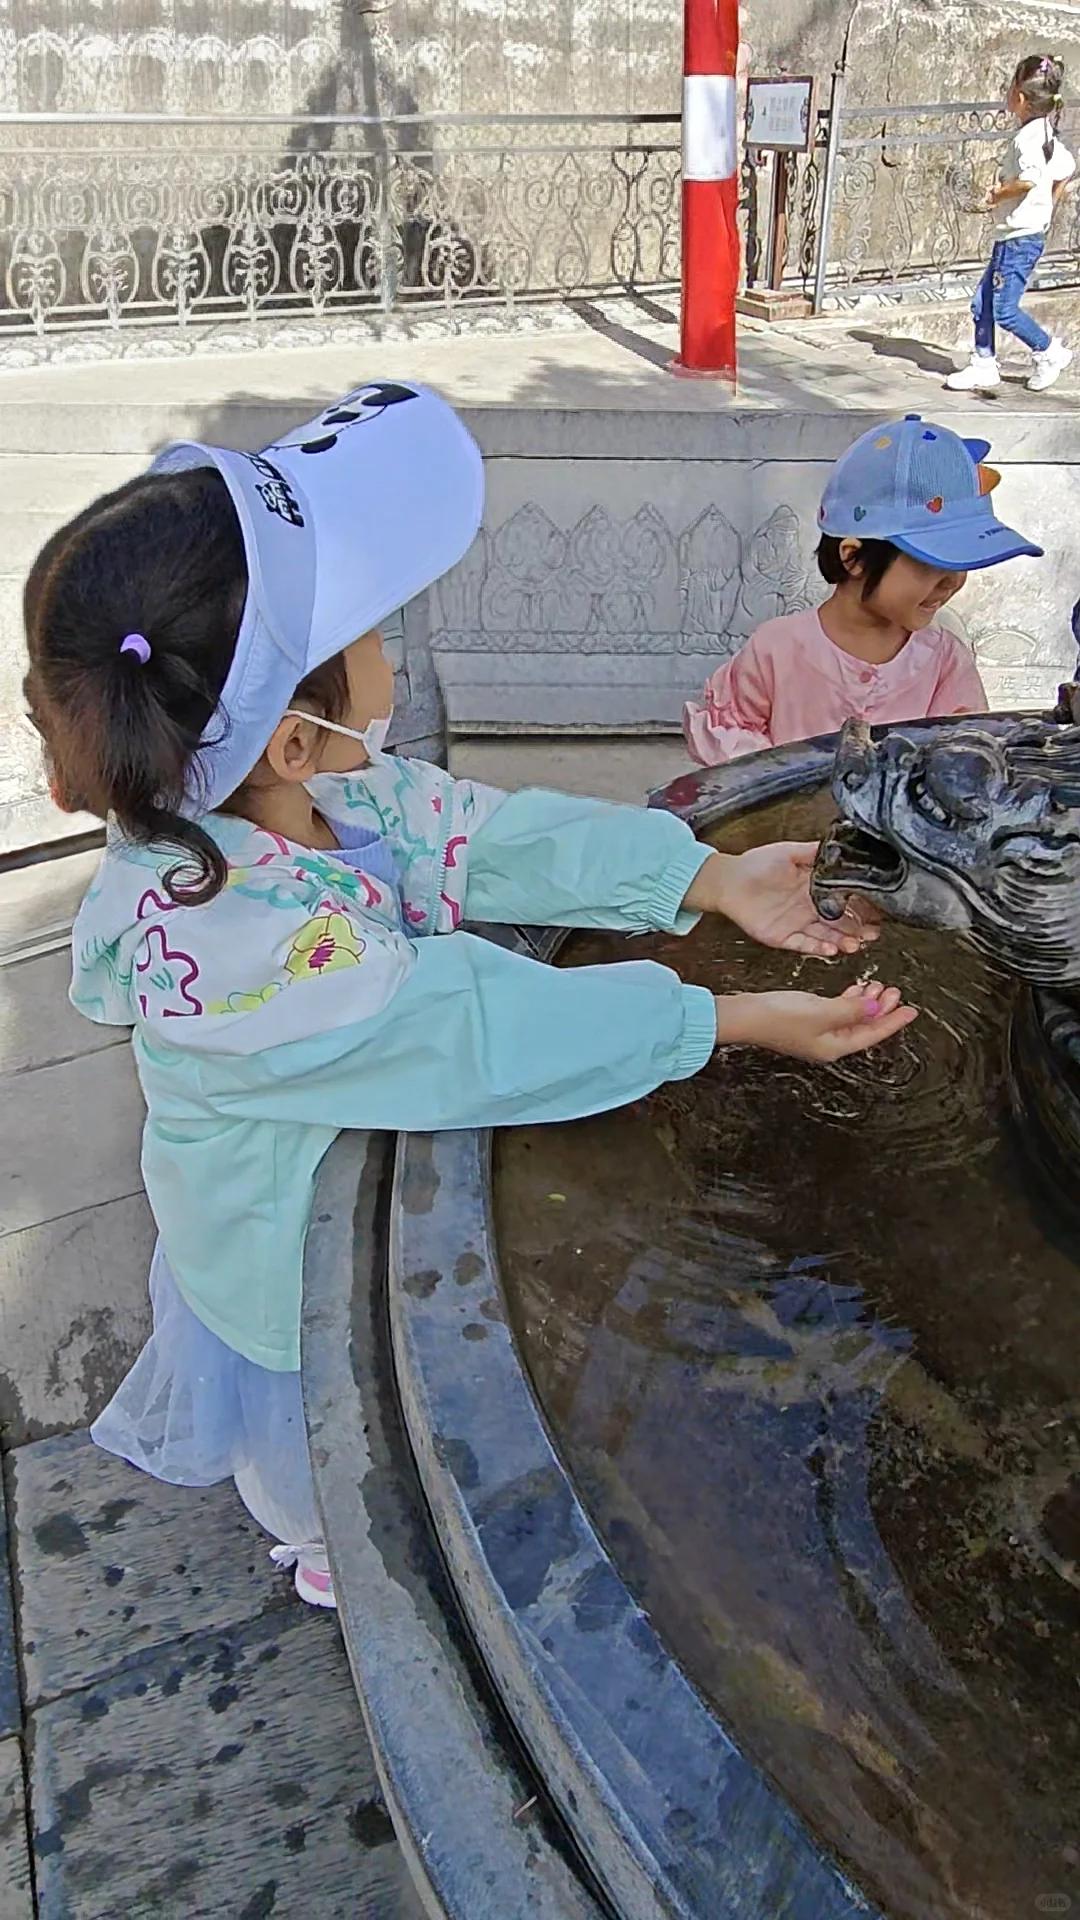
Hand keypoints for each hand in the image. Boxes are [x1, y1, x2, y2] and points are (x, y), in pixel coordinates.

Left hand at [685, 844, 879, 956]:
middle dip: (858, 929)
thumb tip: (838, 846)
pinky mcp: (783, 937)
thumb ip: (813, 852)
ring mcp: (797, 924)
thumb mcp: (788, 852)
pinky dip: (817, 949)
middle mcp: (810, 908)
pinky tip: (831, 949)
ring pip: (826, 937)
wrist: (729, 881)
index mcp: (815, 889)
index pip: (844, 900)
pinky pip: (804, 946)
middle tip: (873, 933)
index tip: (877, 910)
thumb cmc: (756, 864)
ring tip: (855, 944)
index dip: (860, 907)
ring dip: (842, 942)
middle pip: (840, 923)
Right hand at [715, 980, 916, 1061]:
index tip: (911, 1011)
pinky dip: (849, 1001)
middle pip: (864, 1027)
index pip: (873, 1034)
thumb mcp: (823, 1011)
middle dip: (881, 1009)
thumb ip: (852, 1009)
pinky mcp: (806, 1022)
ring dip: (866, 1003)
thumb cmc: (780, 1017)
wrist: (746, 1016)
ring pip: (851, 1018)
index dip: (893, 1021)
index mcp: (835, 1047)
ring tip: (878, 987)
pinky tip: (854, 990)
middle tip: (895, 992)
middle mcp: (828, 1044)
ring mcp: (817, 1034)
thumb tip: (875, 1008)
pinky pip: (837, 1012)